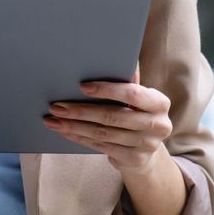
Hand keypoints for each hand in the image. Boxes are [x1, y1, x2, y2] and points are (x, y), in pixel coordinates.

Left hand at [41, 70, 173, 172]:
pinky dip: (79, 138)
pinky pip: (101, 147)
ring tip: (53, 120)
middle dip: (81, 111)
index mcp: (160, 103)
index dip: (107, 89)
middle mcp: (158, 125)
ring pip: (103, 134)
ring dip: (74, 126)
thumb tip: (107, 55)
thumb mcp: (137, 98)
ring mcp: (147, 145)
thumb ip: (126, 81)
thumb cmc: (136, 113)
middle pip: (113, 116)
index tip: (82, 86)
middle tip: (57, 106)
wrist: (146, 149)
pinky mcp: (134, 160)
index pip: (132, 93)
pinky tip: (65, 131)